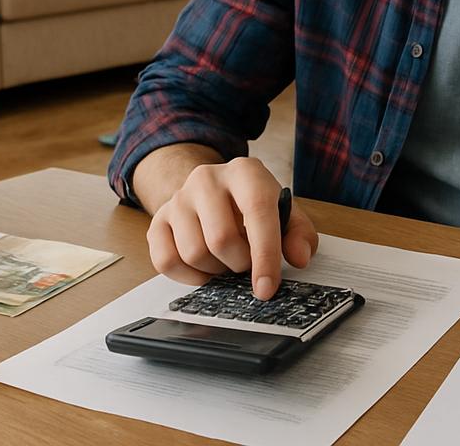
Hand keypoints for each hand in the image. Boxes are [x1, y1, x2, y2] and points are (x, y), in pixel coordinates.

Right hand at [146, 156, 318, 299]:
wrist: (213, 191)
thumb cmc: (253, 205)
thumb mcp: (284, 213)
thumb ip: (300, 234)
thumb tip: (301, 258)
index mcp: (245, 171)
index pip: (257, 210)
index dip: (265, 253)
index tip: (267, 288)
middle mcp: (207, 178)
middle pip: (220, 238)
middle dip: (239, 263)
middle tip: (246, 261)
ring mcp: (178, 198)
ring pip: (193, 253)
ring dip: (216, 270)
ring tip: (227, 258)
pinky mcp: (158, 220)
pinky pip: (166, 262)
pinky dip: (189, 277)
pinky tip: (205, 267)